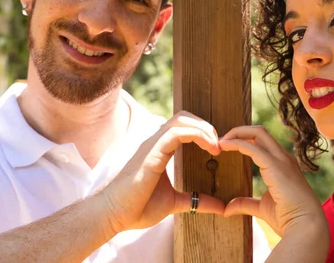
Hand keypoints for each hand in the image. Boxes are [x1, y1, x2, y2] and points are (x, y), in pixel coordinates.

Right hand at [100, 111, 224, 232]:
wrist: (113, 215)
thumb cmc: (137, 208)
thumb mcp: (174, 203)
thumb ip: (196, 201)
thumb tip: (220, 207)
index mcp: (160, 150)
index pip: (183, 127)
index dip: (203, 132)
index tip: (217, 150)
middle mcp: (156, 143)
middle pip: (183, 117)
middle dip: (205, 126)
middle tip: (219, 145)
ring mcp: (152, 145)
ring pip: (181, 120)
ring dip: (203, 128)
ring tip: (216, 145)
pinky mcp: (151, 151)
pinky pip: (176, 132)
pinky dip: (197, 135)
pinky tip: (209, 148)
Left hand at [220, 125, 325, 237]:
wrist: (305, 225)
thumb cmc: (289, 217)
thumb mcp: (262, 208)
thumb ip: (245, 204)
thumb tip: (227, 209)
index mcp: (282, 164)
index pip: (262, 142)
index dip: (244, 140)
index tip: (226, 146)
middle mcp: (283, 157)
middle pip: (260, 131)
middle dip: (239, 131)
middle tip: (221, 140)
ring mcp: (281, 159)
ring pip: (258, 132)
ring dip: (237, 133)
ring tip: (220, 142)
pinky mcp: (274, 165)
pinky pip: (253, 147)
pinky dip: (237, 143)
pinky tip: (224, 146)